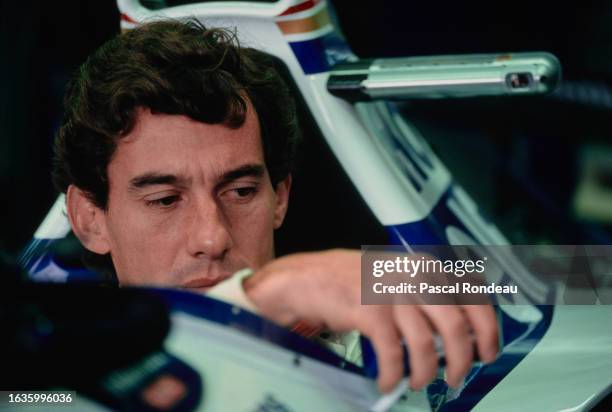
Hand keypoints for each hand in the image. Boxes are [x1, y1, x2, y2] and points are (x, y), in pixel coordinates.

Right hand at [244, 249, 498, 391]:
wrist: (308, 279)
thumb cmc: (353, 282)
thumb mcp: (398, 279)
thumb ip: (428, 299)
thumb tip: (458, 332)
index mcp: (426, 267)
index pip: (474, 297)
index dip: (488, 330)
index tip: (488, 351)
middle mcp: (413, 276)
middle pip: (456, 326)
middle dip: (461, 360)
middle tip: (457, 376)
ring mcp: (391, 293)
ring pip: (426, 344)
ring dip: (425, 372)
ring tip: (420, 382)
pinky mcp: (370, 311)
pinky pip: (392, 353)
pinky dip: (393, 374)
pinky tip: (389, 381)